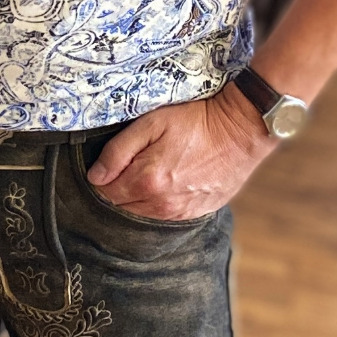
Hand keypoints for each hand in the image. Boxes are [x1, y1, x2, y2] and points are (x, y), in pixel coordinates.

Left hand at [87, 84, 272, 219]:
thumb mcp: (152, 123)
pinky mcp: (195, 213)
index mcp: (147, 181)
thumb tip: (95, 176)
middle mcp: (161, 204)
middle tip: (134, 163)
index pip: (105, 192)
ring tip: (154, 170)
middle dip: (120, 187)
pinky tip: (170, 181)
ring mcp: (180, 212)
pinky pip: (164, 215)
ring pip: (141, 213)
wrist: (241, 132)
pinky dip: (160, 202)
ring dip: (139, 196)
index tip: (113, 162)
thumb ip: (118, 151)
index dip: (104, 176)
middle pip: (121, 205)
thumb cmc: (197, 121)